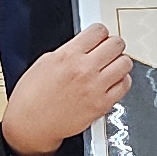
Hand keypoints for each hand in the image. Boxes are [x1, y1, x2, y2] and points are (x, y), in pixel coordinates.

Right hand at [0, 25, 131, 155]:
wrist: (31, 124)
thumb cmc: (31, 97)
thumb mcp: (45, 62)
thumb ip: (69, 51)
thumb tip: (85, 46)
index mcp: (68, 55)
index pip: (98, 31)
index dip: (100, 33)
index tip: (100, 37)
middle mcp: (84, 69)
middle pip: (116, 44)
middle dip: (112, 45)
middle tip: (108, 50)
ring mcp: (95, 88)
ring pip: (125, 63)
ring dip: (120, 62)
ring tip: (112, 66)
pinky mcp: (102, 105)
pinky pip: (125, 85)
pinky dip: (121, 81)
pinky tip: (113, 82)